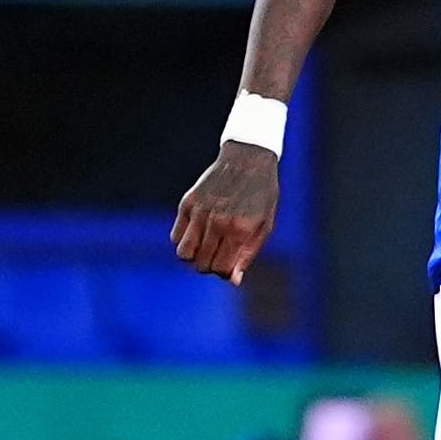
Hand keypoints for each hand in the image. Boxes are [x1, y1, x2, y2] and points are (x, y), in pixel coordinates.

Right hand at [173, 143, 279, 285]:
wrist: (248, 158)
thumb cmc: (261, 195)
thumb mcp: (264, 225)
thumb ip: (247, 254)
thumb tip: (231, 281)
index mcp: (240, 229)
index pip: (221, 269)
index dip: (225, 273)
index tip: (231, 263)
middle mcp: (217, 221)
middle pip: (201, 264)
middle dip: (210, 265)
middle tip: (220, 252)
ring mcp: (199, 211)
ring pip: (183, 253)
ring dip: (194, 256)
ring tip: (206, 246)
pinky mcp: (187, 202)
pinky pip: (176, 236)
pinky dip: (185, 240)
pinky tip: (198, 232)